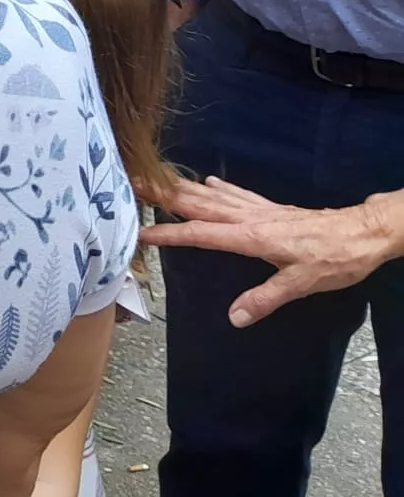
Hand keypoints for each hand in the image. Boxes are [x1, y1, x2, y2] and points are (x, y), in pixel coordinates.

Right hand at [141, 177, 403, 325]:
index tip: (139, 233)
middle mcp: (249, 218)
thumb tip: (233, 317)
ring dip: (183, 187)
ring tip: (157, 179)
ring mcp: (260, 210)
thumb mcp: (301, 284)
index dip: (168, 234)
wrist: (364, 233)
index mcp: (250, 236)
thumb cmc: (334, 259)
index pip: (199, 234)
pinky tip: (210, 181)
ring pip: (213, 196)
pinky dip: (219, 187)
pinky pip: (238, 194)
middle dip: (162, 193)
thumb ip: (265, 299)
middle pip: (197, 204)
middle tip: (132, 181)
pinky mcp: (273, 209)